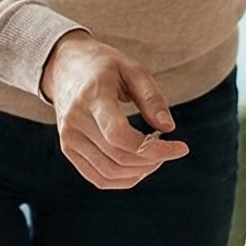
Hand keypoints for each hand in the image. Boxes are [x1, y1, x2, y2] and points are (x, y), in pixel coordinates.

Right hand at [39, 32, 186, 189]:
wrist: (63, 66)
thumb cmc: (103, 66)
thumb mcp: (132, 69)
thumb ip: (151, 97)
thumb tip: (168, 128)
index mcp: (92, 96)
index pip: (119, 135)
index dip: (153, 149)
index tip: (181, 148)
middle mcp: (76, 121)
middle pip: (118, 157)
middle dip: (152, 160)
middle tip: (171, 150)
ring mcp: (69, 138)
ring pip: (109, 173)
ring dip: (140, 172)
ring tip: (156, 157)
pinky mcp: (68, 149)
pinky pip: (97, 178)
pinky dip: (123, 180)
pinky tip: (140, 169)